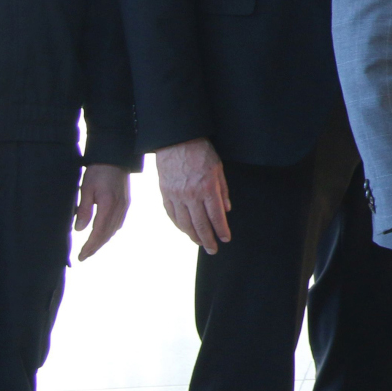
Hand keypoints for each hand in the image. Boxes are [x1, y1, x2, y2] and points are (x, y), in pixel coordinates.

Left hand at [74, 165, 130, 260]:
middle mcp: (119, 209)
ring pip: (114, 230)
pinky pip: (118, 223)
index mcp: (108, 205)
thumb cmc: (98, 171)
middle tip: (84, 256)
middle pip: (107, 234)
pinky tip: (104, 233)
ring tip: (92, 248)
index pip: (98, 232)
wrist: (115, 157)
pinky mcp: (126, 203)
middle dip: (95, 247)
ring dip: (103, 241)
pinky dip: (110, 232)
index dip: (89, 246)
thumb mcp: (86, 188)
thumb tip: (79, 230)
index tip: (81, 256)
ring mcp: (124, 206)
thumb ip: (84, 210)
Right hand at [156, 138, 229, 253]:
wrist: (176, 141)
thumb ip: (222, 190)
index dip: (222, 230)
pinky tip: (185, 230)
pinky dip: (179, 225)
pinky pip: (171, 215)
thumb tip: (226, 210)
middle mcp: (191, 195)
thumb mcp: (218, 168)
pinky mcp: (165, 193)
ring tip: (200, 242)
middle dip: (208, 240)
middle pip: (200, 225)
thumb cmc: (201, 152)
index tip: (225, 239)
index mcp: (207, 188)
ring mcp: (176, 196)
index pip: (216, 217)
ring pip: (184, 223)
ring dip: (193, 236)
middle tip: (213, 249)